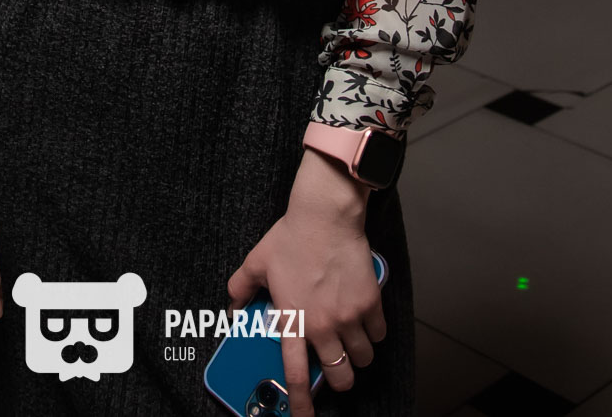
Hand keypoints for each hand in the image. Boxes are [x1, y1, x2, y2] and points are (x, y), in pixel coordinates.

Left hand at [225, 150, 381, 416]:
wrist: (325, 215)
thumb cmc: (293, 236)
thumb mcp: (257, 262)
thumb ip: (241, 288)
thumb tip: (232, 308)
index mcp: (294, 320)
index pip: (295, 374)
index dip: (301, 403)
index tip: (304, 415)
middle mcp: (323, 325)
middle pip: (341, 377)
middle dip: (340, 380)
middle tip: (337, 369)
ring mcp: (349, 316)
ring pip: (363, 359)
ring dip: (358, 356)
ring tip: (351, 343)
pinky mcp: (371, 303)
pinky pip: (379, 334)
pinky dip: (374, 333)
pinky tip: (365, 322)